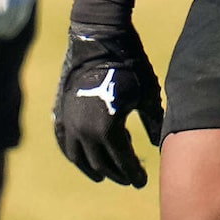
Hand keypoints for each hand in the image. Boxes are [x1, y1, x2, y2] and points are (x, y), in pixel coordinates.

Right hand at [54, 24, 163, 187]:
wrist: (98, 37)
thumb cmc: (129, 64)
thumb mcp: (147, 96)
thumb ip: (154, 123)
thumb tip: (160, 145)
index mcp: (108, 129)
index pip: (122, 161)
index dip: (133, 173)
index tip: (142, 182)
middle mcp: (84, 131)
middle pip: (101, 163)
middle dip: (117, 173)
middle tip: (129, 180)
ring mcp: (68, 121)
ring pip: (78, 156)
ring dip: (92, 167)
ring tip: (103, 176)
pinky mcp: (59, 110)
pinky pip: (63, 141)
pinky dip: (72, 153)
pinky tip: (81, 158)